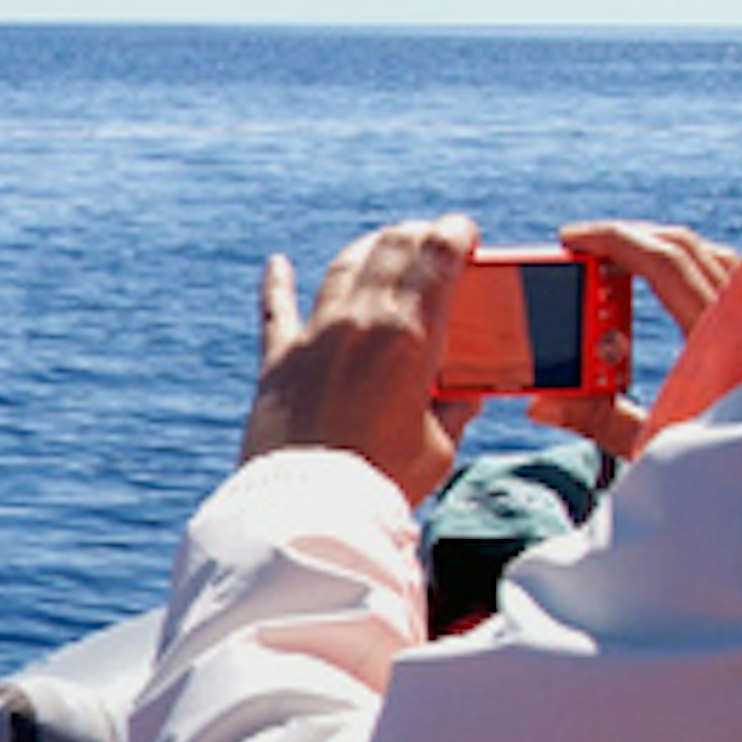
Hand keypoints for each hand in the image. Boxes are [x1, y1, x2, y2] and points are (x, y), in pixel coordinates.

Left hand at [241, 216, 476, 502]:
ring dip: (367, 249)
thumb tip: (465, 396)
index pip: (437, 255)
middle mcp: (359, 322)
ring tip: (381, 247)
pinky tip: (276, 264)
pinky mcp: (277, 362)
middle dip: (416, 235)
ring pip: (342, 267)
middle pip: (390, 249)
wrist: (310, 509)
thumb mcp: (439, 446)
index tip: (464, 232)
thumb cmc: (381, 481)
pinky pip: (275, 310)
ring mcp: (313, 338)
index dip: (454, 234)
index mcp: (409, 335)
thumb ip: (453, 410)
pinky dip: (277, 283)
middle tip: (430, 238)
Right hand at [529, 219, 739, 458]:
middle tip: (583, 246)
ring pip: (711, 254)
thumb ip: (599, 419)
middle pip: (685, 248)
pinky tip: (666, 286)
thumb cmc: (731, 466)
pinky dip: (693, 266)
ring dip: (660, 249)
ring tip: (617, 262)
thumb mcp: (657, 448)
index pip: (663, 265)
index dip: (614, 241)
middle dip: (629, 238)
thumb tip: (541, 403)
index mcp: (721, 341)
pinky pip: (731, 273)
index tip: (572, 241)